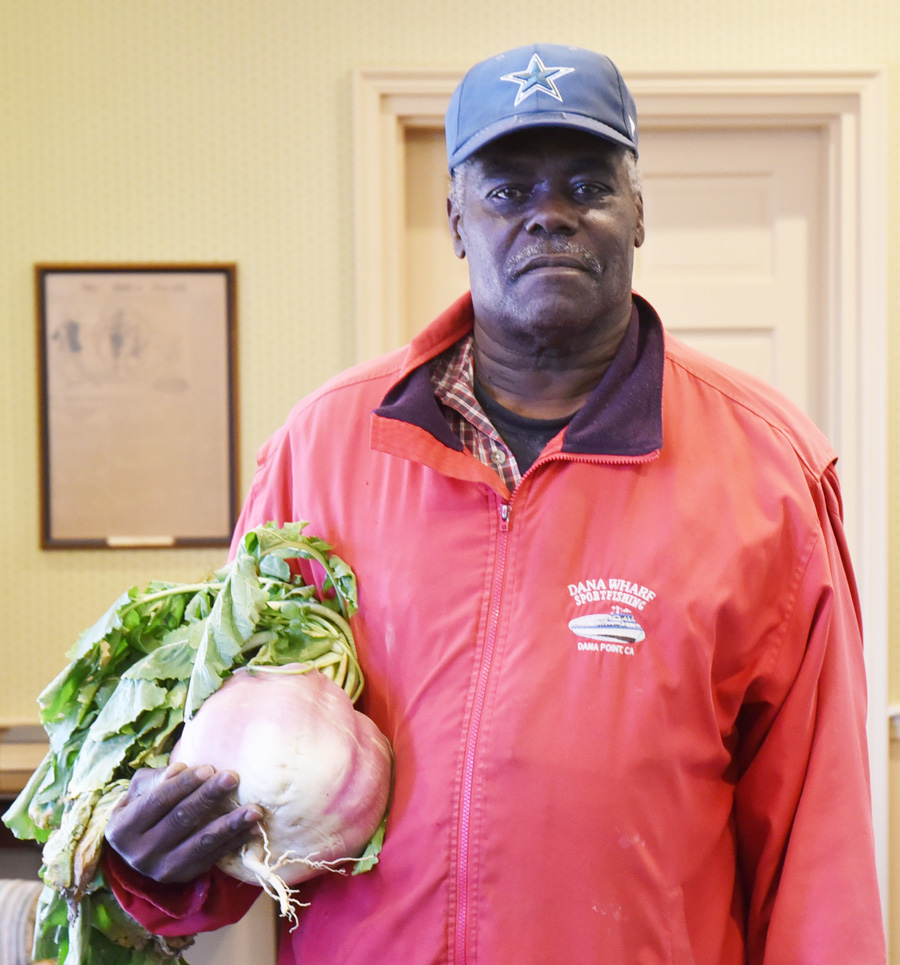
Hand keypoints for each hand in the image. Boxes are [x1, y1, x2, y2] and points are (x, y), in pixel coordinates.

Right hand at [104, 762, 263, 882]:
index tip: (209, 767)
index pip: (157, 802)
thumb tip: (178, 769)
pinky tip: (254, 829)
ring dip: (231, 824)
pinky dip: (236, 842)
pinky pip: (214, 857)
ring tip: (255, 809)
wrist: (138, 846)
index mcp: (123, 829)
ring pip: (201, 843)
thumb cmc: (143, 806)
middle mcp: (140, 854)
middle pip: (181, 820)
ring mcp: (163, 869)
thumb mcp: (140, 791)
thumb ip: (156, 779)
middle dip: (209, 797)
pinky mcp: (184, 877)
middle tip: (233, 777)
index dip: (183, 784)